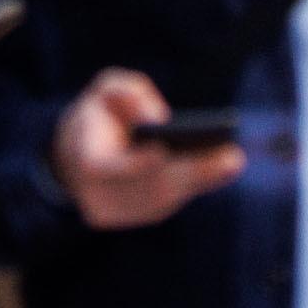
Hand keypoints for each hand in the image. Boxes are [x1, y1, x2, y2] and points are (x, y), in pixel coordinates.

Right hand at [53, 72, 248, 230]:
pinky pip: (165, 203)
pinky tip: (219, 170)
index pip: (107, 168)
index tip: (163, 149)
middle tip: (229, 157)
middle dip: (190, 172)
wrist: (76, 153)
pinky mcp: (132, 218)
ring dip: (198, 181)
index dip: (135, 162)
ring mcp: (114, 213)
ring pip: (160, 200)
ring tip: (231, 161)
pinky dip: (192, 185)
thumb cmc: (98, 114)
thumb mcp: (105, 89)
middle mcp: (96, 196)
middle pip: (147, 187)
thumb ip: (127, 93)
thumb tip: (157, 118)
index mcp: (83, 160)